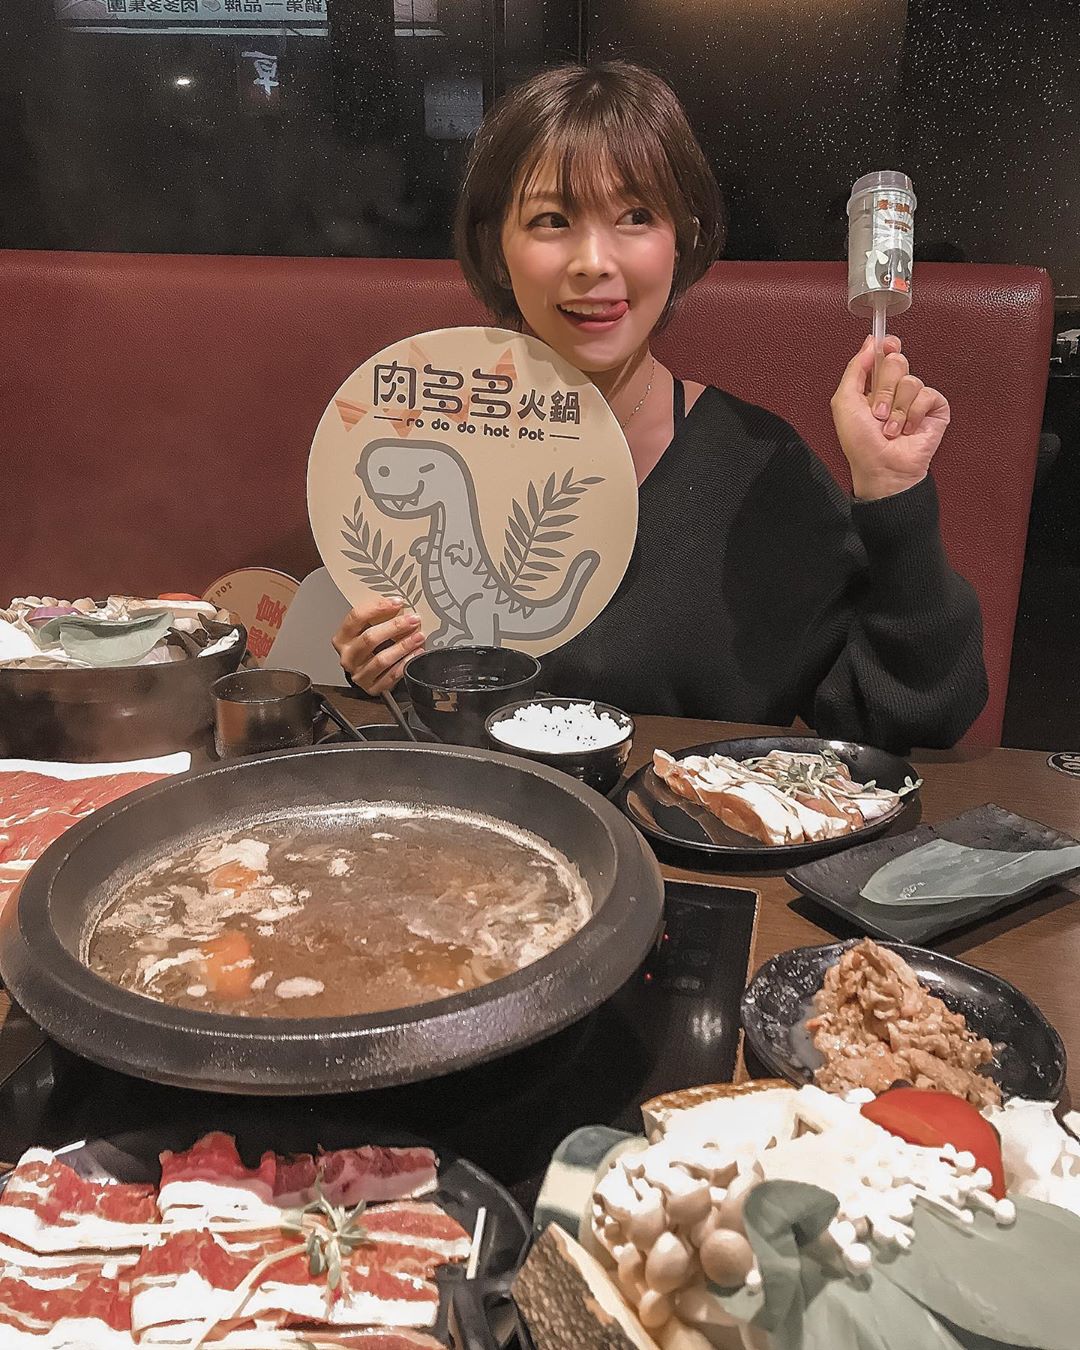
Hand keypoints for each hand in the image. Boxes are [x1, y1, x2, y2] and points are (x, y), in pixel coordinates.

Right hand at [332, 596, 424, 694]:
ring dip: (403, 646)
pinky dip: (405, 664)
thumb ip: (376, 618)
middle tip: (413, 620)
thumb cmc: (369, 647)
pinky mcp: (371, 688)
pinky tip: (416, 654)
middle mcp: (348, 656)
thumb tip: (399, 603)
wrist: (367, 674)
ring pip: (381, 659)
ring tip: (418, 637)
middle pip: (370, 638)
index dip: (377, 607)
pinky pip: (390, 676)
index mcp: (342, 638)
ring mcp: (358, 674)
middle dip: (395, 627)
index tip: (397, 602)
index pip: (356, 617)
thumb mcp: (366, 630)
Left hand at [830, 334, 950, 499]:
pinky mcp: (935, 408)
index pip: (885, 354)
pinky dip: (913, 413)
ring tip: (890, 427)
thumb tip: (868, 344)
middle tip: (878, 410)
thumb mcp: (844, 402)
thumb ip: (854, 369)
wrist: (882, 468)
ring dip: (896, 408)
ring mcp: (915, 399)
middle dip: (883, 388)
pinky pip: (927, 393)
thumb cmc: (861, 444)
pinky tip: (907, 428)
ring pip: (910, 380)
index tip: (885, 344)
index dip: (886, 346)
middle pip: (896, 362)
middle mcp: (895, 391)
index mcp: (873, 386)